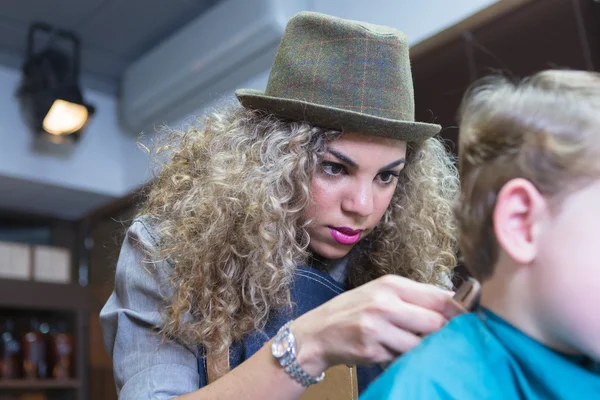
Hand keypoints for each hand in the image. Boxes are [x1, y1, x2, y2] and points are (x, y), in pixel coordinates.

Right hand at [290, 275, 463, 374]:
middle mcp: (384, 303)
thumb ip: (415, 294)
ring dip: (423, 348)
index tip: (467, 321)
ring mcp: (377, 327)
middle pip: (435, 322)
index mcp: (390, 285)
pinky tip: (394, 351)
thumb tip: (452, 297)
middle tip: (444, 338)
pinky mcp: (372, 350)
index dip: (459, 311)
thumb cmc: (353, 310)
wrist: (317, 332)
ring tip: (414, 345)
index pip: (439, 297)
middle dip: (443, 333)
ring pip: (421, 344)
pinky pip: (403, 357)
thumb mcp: (380, 292)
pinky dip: (404, 357)